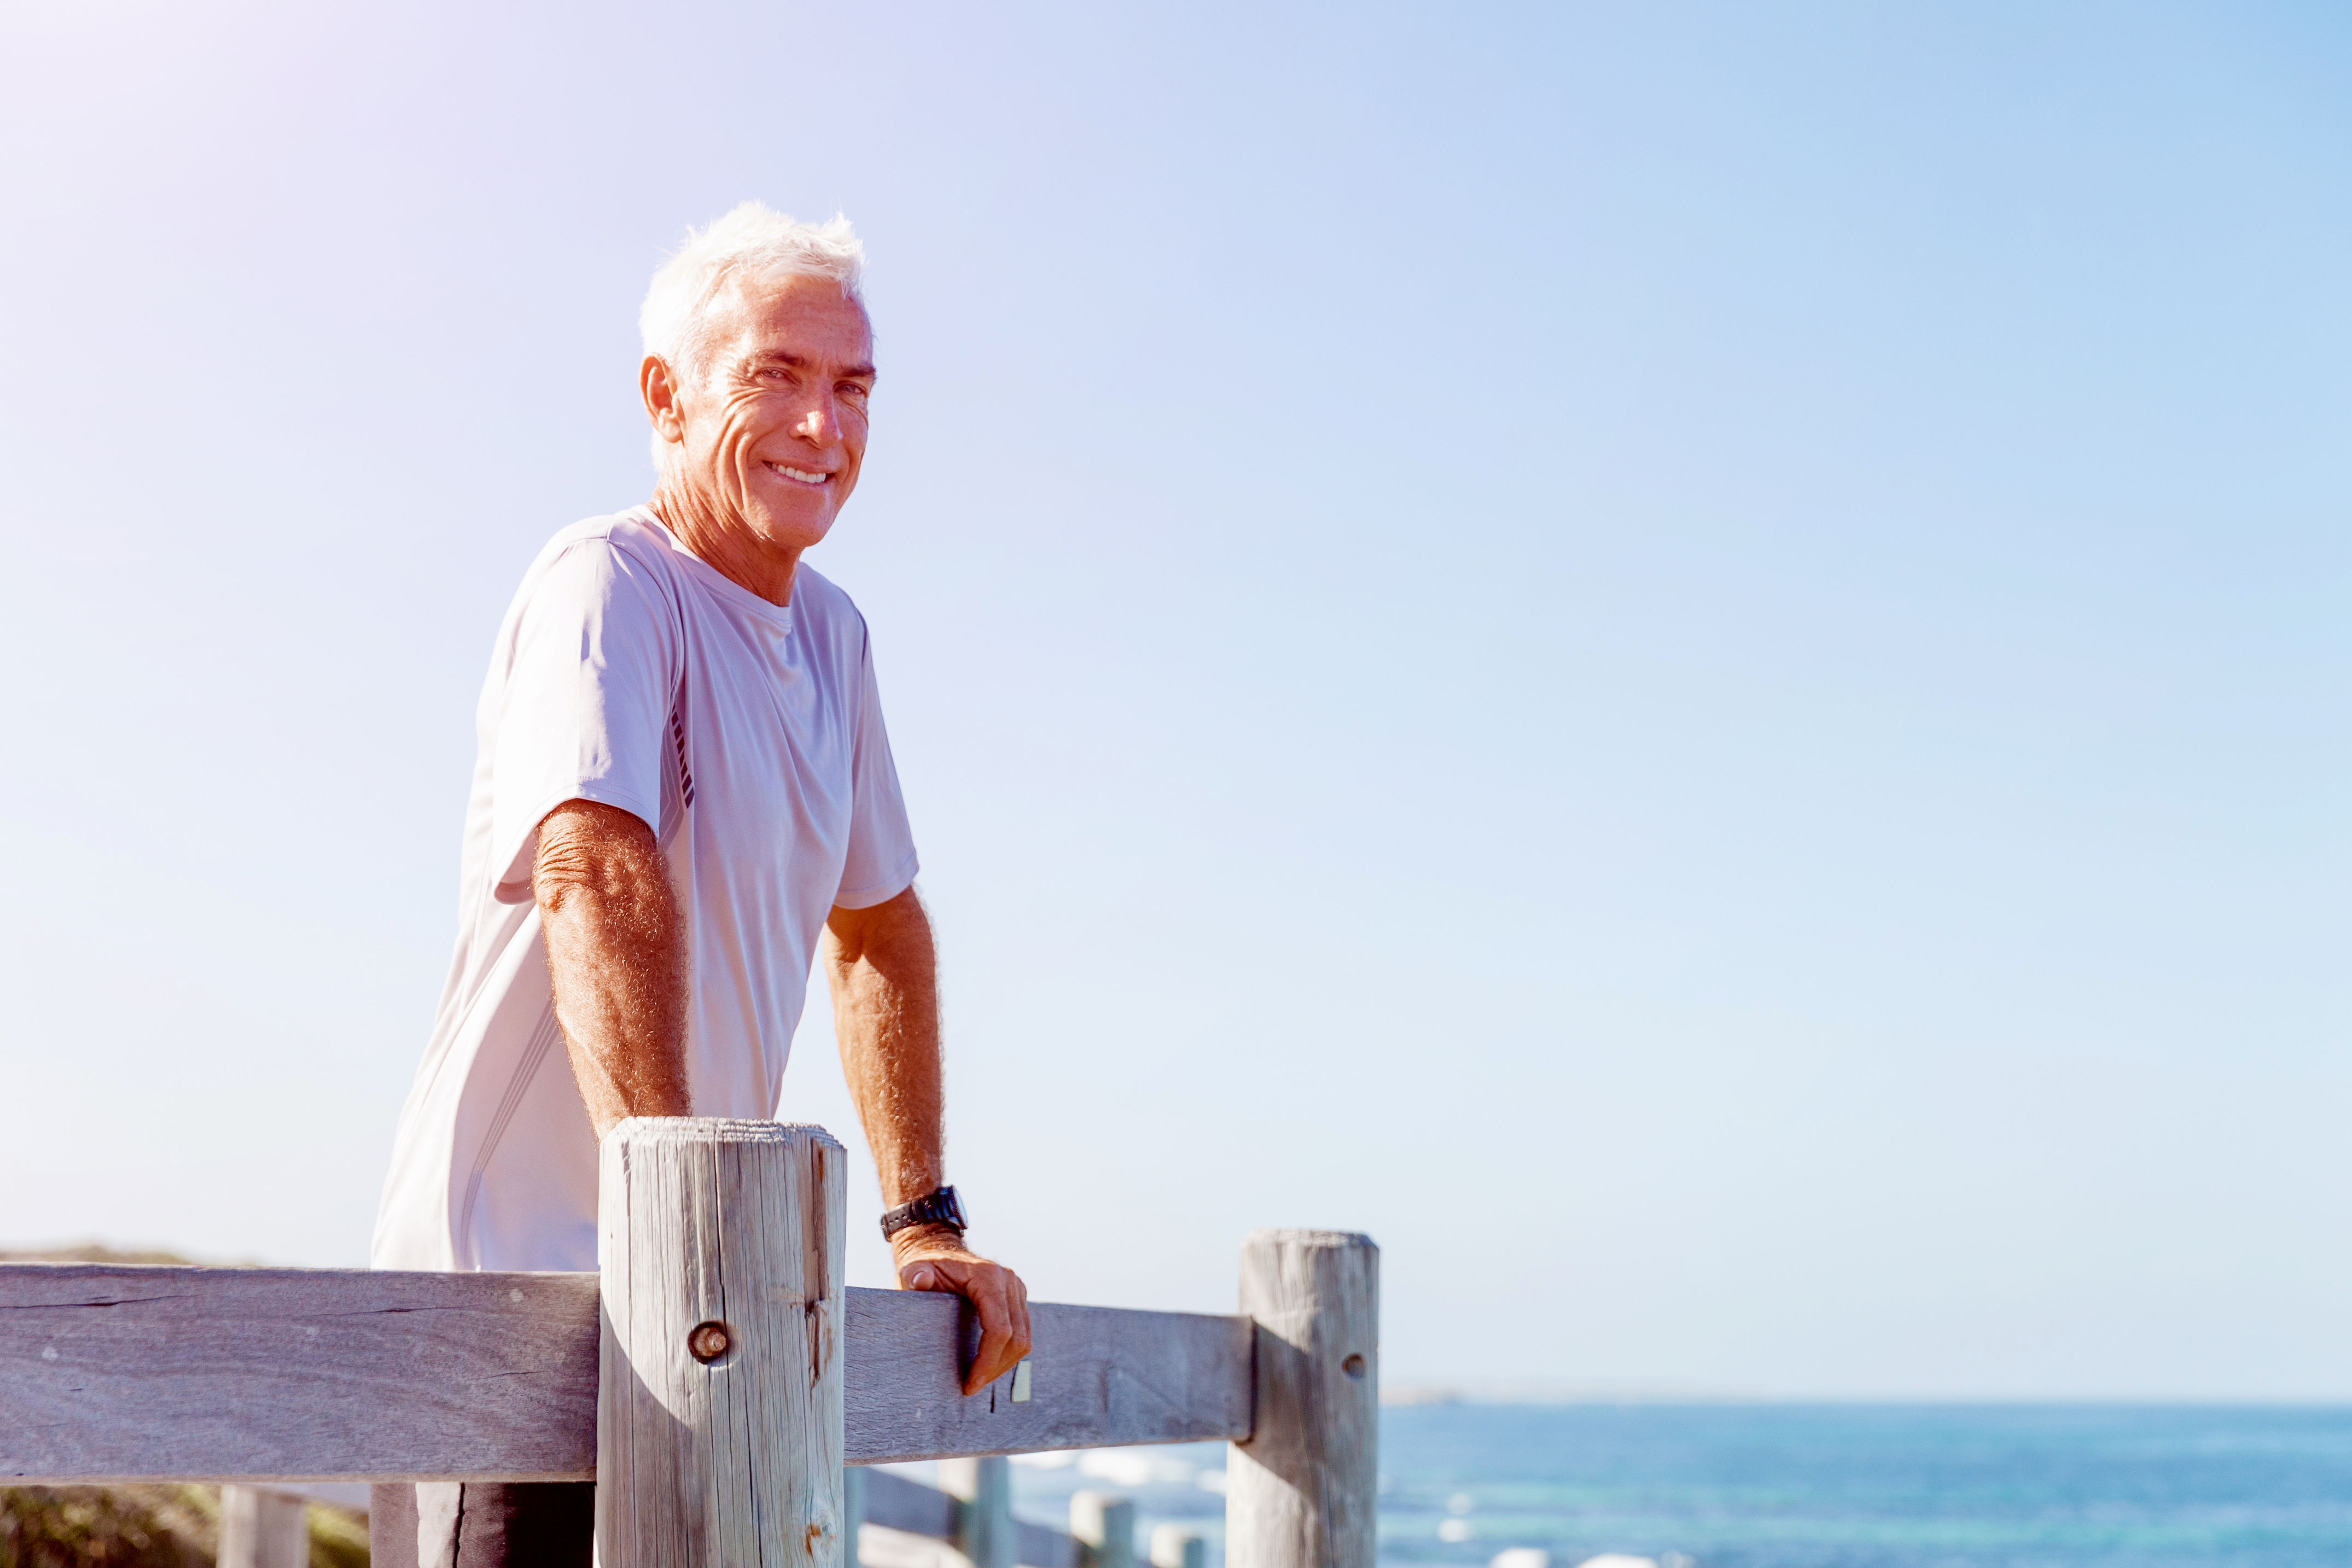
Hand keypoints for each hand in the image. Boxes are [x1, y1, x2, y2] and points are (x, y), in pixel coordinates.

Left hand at [892, 1222, 1032, 1393]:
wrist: (939, 1251)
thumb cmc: (926, 1266)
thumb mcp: (914, 1270)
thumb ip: (916, 1276)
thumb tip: (920, 1280)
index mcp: (987, 1276)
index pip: (999, 1328)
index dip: (987, 1360)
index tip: (970, 1383)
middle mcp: (1008, 1280)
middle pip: (1017, 1337)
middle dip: (995, 1368)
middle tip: (972, 1386)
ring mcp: (1016, 1288)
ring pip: (1024, 1338)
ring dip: (1004, 1364)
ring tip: (979, 1379)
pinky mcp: (1017, 1297)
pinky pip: (1023, 1331)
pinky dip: (1009, 1352)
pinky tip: (988, 1363)